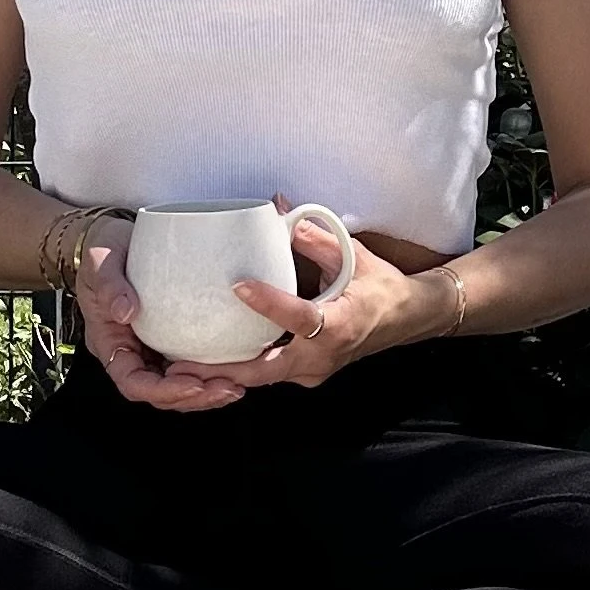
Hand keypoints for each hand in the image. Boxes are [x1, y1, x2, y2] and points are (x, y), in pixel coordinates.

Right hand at [68, 213, 249, 412]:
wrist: (115, 236)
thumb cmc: (103, 249)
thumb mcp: (100, 260)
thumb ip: (110, 285)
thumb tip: (126, 312)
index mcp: (110, 342)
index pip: (133, 382)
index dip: (163, 390)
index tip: (193, 383)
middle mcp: (132, 352)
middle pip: (161, 393)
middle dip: (194, 398)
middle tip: (228, 389)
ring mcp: (152, 347)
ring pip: (179, 384)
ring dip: (207, 392)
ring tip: (235, 387)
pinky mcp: (172, 336)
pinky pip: (191, 363)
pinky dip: (211, 372)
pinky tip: (236, 368)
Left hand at [156, 204, 454, 392]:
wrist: (408, 320)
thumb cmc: (381, 286)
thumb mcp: (354, 256)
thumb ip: (316, 236)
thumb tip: (279, 210)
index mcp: (339, 324)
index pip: (298, 317)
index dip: (268, 303)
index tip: (238, 285)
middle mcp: (324, 355)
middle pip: (266, 369)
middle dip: (222, 369)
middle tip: (182, 364)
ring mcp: (314, 370)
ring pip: (263, 378)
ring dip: (224, 375)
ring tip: (182, 369)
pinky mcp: (306, 372)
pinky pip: (269, 375)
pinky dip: (240, 371)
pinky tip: (209, 364)